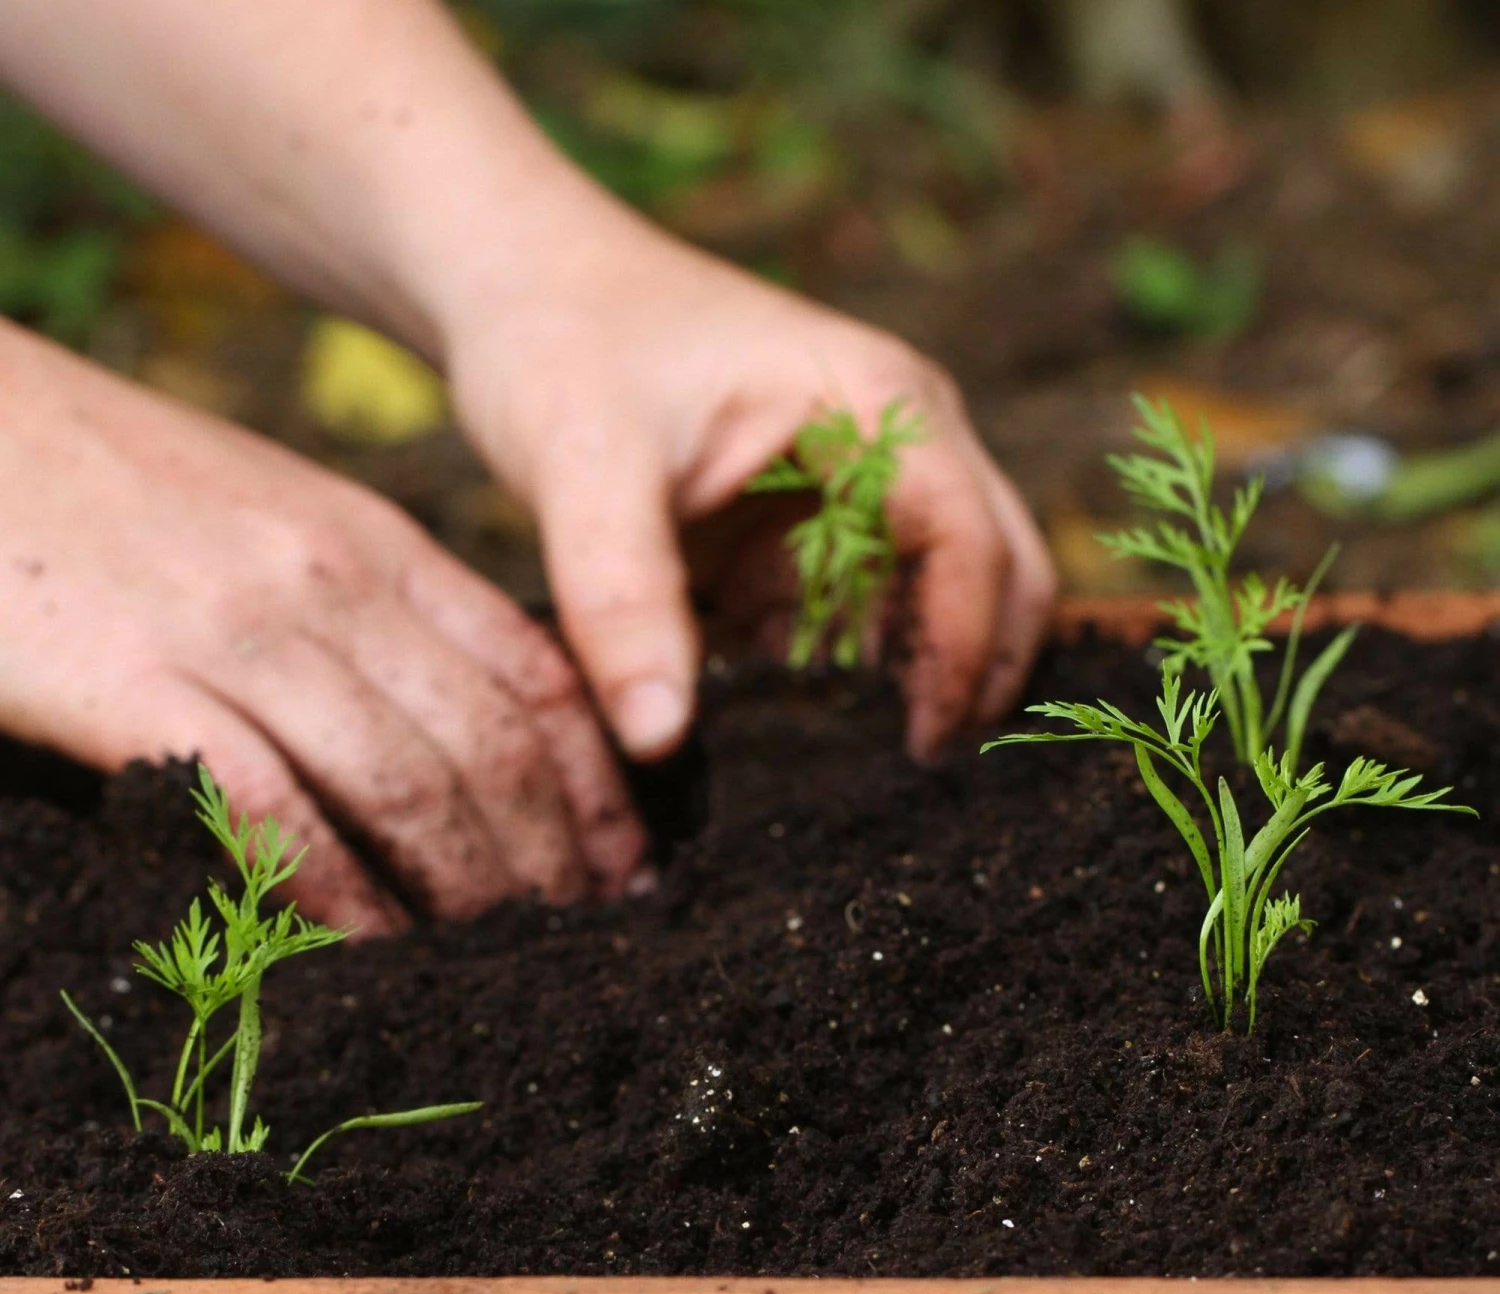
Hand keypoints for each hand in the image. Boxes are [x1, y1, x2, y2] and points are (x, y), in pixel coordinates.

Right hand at [0, 320, 644, 931]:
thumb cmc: (121, 481)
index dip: (598, 781)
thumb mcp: (283, 513)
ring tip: (500, 962)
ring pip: (404, 785)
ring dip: (466, 891)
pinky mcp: (136, 682)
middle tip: (581, 936)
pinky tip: (369, 951)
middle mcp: (335, 581)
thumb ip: (374, 601)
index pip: (536, 672)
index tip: (626, 859)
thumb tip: (459, 715)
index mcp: (381, 541)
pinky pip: (274, 808)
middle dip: (553, 855)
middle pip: (491, 743)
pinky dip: (335, 892)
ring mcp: (241, 629)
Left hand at [446, 220, 1057, 762]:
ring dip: (897, 674)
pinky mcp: (799, 514)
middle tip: (915, 772)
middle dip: (970, 669)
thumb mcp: (585, 470)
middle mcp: (892, 437)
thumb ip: (624, 602)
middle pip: (992, 569)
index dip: (966, 653)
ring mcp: (851, 476)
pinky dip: (827, 665)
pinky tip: (780, 719)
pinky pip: (844, 606)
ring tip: (841, 762)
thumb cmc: (562, 340)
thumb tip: (659, 740)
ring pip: (924, 596)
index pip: (974, 544)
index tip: (921, 750)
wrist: (516, 281)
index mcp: (881, 405)